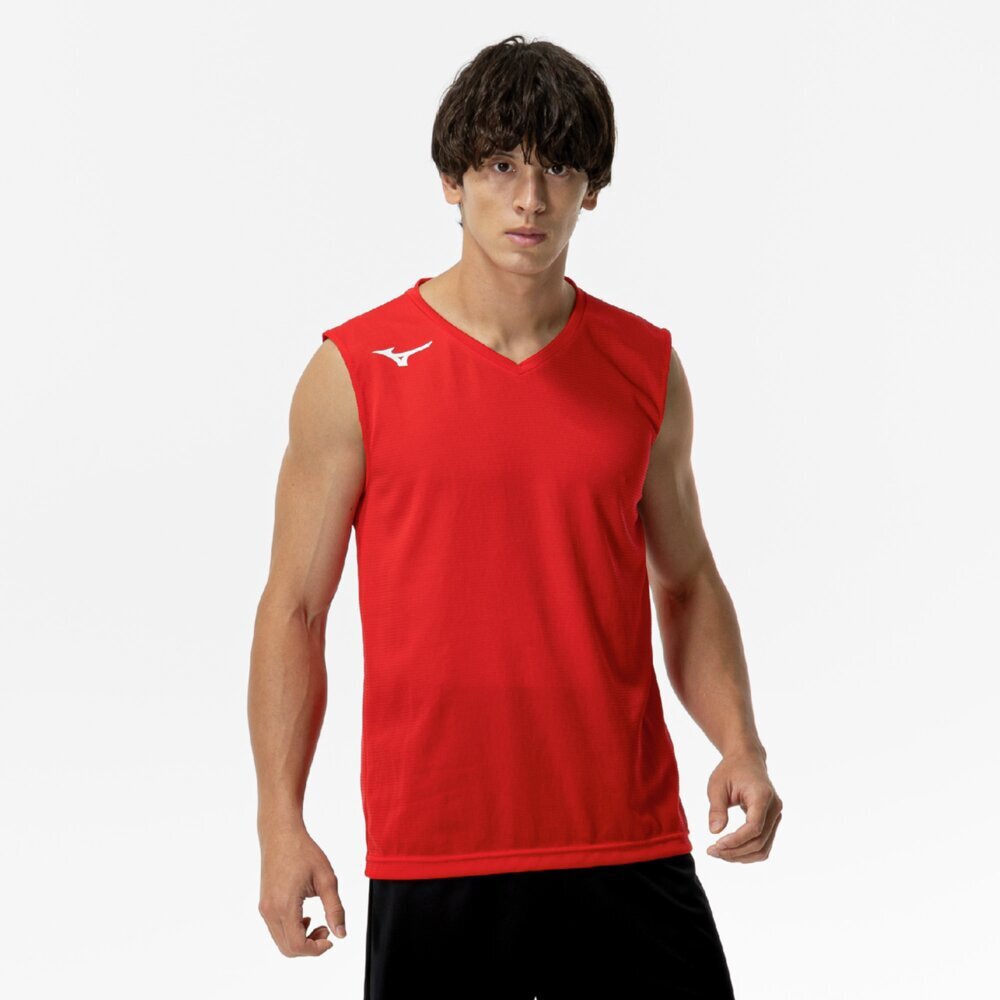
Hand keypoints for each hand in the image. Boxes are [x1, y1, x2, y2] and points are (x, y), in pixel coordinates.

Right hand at [257, 827, 346, 955]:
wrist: (281, 834)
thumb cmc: (303, 852)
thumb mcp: (326, 879)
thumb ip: (335, 908)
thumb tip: (341, 933)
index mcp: (284, 905)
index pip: (297, 945)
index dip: (316, 949)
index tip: (331, 939)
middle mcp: (270, 911)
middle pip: (288, 948)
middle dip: (310, 947)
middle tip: (327, 930)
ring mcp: (265, 909)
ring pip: (281, 941)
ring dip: (301, 939)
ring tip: (318, 921)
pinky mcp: (264, 905)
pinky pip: (277, 929)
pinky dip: (292, 931)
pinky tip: (305, 916)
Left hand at [704, 749, 782, 862]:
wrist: (747, 760)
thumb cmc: (731, 770)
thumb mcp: (717, 785)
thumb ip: (717, 808)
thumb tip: (714, 831)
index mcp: (762, 796)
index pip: (754, 827)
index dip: (736, 840)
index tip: (716, 845)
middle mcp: (774, 808)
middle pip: (759, 842)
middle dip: (735, 851)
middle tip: (711, 851)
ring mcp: (776, 816)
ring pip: (763, 848)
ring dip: (741, 856)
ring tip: (718, 853)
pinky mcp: (772, 822)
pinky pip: (763, 844)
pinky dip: (747, 852)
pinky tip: (730, 851)